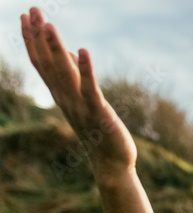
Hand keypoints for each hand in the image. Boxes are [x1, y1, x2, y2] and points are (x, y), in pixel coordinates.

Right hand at [21, 8, 135, 180]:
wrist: (111, 162)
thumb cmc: (99, 129)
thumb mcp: (86, 100)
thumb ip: (77, 77)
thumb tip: (74, 54)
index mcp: (61, 95)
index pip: (41, 63)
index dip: (32, 40)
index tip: (25, 16)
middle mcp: (66, 99)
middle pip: (48, 64)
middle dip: (39, 36)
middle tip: (32, 10)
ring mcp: (81, 106)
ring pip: (64, 74)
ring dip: (56, 49)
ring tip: (48, 25)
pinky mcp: (99, 113)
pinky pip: (90, 89)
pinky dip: (86, 70)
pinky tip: (84, 51)